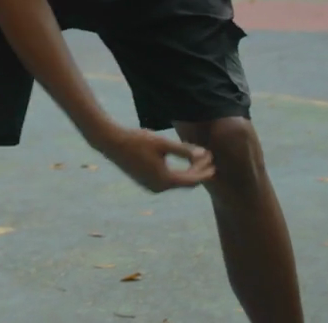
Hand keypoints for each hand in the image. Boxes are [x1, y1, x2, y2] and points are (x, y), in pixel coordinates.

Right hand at [91, 125, 214, 192]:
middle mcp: (158, 188)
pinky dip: (177, 172)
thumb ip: (183, 150)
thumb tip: (202, 154)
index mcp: (164, 180)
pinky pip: (167, 180)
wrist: (112, 143)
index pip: (192, 180)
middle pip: (185, 182)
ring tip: (198, 158)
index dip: (204, 172)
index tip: (214, 163)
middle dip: (198, 170)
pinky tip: (182, 161)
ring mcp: (151, 186)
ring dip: (188, 171)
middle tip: (208, 157)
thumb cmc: (138, 140)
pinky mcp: (146, 181)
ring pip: (176, 181)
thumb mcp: (163, 143)